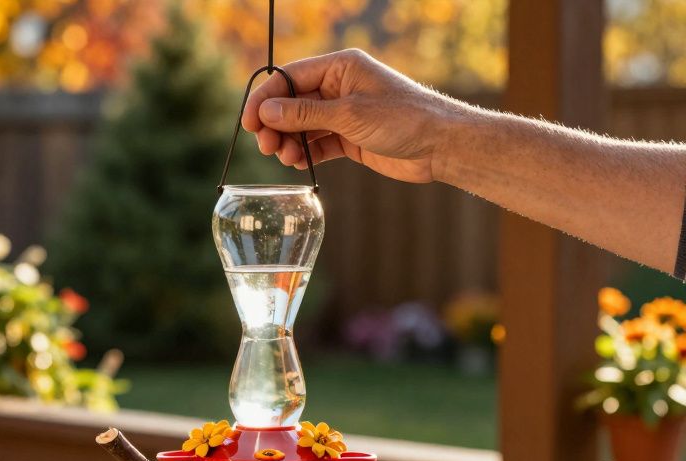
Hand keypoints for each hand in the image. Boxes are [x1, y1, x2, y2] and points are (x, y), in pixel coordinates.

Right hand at [241, 49, 469, 183]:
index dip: (265, 98)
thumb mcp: (349, 114)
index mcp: (341, 66)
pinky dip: (304, 153)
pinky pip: (316, 144)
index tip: (249, 122)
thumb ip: (305, 113)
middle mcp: (339, 86)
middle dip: (274, 124)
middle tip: (266, 146)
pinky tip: (298, 163)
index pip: (290, 77)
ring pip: (301, 126)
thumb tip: (267, 111)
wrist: (441, 146)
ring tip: (284, 158)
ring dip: (288, 141)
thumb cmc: (404, 119)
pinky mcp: (349, 138)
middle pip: (291, 102)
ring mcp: (343, 113)